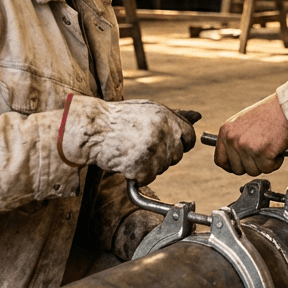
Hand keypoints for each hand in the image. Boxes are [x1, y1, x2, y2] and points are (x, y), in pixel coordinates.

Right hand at [59, 98, 197, 183]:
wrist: (91, 129)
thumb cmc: (117, 119)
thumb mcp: (147, 110)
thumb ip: (174, 115)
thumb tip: (197, 116)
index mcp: (166, 116)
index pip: (189, 136)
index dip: (181, 144)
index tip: (169, 146)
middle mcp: (162, 132)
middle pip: (177, 155)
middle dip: (163, 156)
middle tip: (142, 148)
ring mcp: (153, 150)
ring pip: (162, 168)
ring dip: (149, 165)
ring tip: (131, 151)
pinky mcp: (142, 166)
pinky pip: (148, 178)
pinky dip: (137, 175)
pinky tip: (126, 162)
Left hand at [214, 95, 287, 176]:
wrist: (285, 108)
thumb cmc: (268, 113)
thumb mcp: (242, 122)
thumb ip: (234, 138)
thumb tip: (233, 158)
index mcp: (226, 131)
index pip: (220, 160)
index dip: (231, 166)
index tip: (241, 165)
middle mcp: (233, 139)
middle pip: (238, 169)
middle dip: (251, 165)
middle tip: (262, 152)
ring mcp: (246, 147)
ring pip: (253, 171)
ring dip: (264, 163)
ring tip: (270, 146)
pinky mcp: (262, 153)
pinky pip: (268, 168)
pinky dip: (276, 162)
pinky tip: (277, 148)